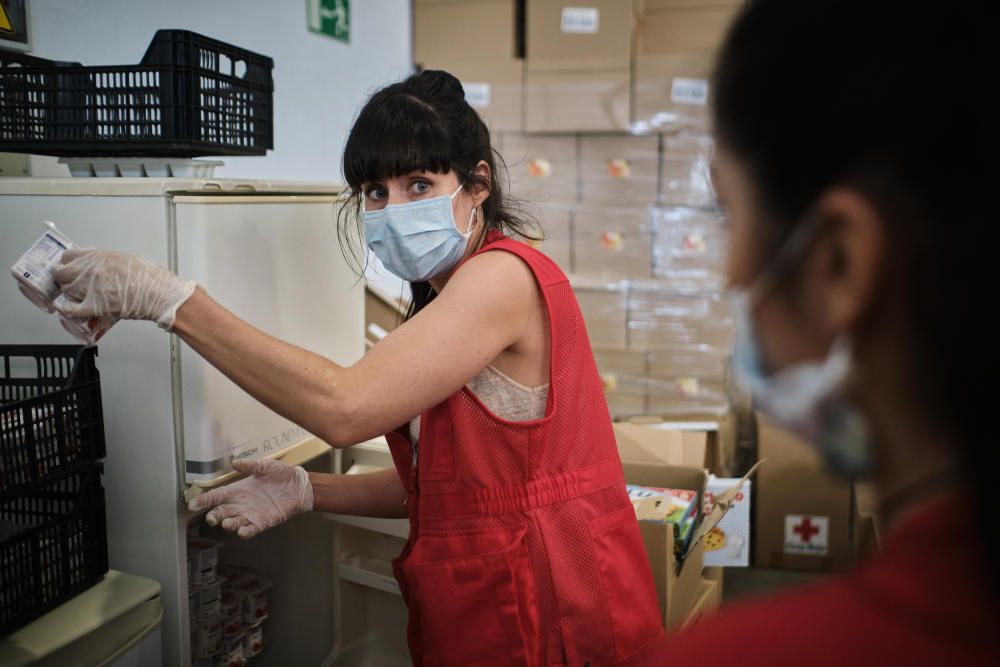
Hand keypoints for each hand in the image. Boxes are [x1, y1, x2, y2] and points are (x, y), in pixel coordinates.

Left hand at [53, 249, 196, 329]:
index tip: (70, 267)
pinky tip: (71, 309)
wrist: (160, 294)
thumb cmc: (151, 277)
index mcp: (99, 256)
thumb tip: (96, 265)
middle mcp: (91, 270)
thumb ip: (106, 260)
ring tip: (78, 295)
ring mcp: (90, 288)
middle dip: (64, 278)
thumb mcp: (126, 258)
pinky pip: (71, 309)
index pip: (68, 255)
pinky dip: (69, 310)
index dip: (67, 262)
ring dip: (70, 293)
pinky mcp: (94, 306)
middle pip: (61, 272)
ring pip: (65, 290)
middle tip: (71, 282)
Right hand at [187, 458, 313, 538]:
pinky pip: (251, 530)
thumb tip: (234, 462)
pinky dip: (245, 532)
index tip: (192, 505)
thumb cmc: (281, 475)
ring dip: (228, 524)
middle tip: (212, 517)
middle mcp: (241, 504)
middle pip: (221, 512)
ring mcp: (251, 514)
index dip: (203, 501)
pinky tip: (242, 530)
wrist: (299, 486)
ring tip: (227, 522)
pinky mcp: (263, 522)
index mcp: (238, 490)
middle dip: (213, 516)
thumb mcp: (264, 466)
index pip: (216, 496)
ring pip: (233, 523)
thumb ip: (249, 465)